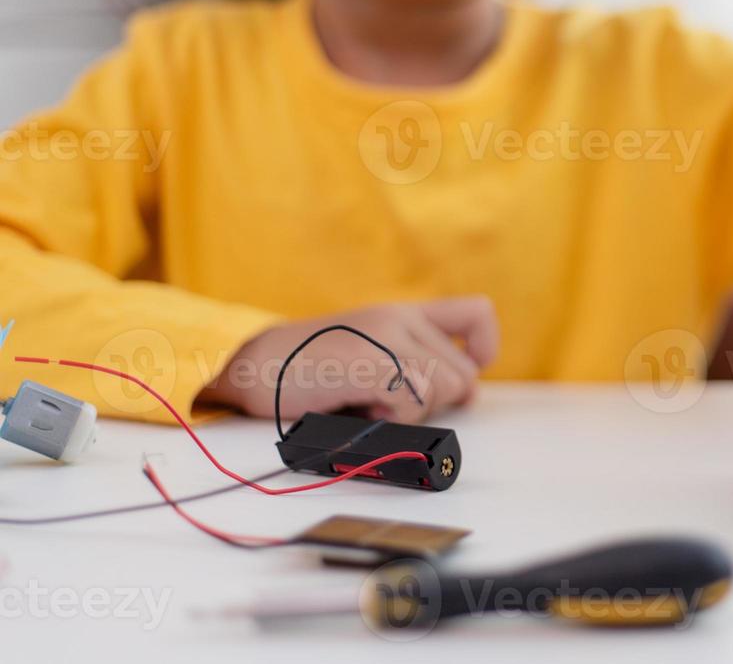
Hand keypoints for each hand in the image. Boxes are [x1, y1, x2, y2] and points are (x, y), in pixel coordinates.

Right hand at [200, 297, 498, 422]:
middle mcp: (400, 318)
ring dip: (411, 412)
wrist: (249, 366)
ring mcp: (388, 336)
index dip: (483, 350)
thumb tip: (466, 395)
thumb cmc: (304, 371)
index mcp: (402, 314)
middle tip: (386, 402)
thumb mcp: (366, 354)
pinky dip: (393, 418)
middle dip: (434, 402)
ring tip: (368, 404)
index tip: (466, 373)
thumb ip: (412, 363)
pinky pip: (416, 400)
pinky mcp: (374, 361)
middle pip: (463, 374)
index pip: (477, 314)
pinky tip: (362, 409)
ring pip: (446, 390)